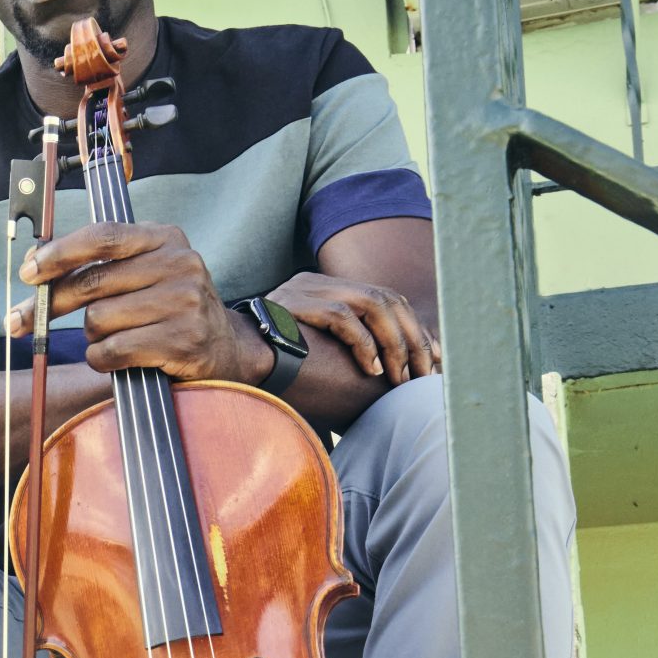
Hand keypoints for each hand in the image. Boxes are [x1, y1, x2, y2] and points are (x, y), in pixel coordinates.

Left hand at [7, 222, 266, 383]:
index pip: (102, 237)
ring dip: (92, 338)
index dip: (58, 254)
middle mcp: (179, 263)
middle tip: (20, 321)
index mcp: (165, 237)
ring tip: (111, 341)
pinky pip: (114, 350)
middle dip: (49, 304)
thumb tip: (33, 263)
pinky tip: (115, 360)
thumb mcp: (144, 274)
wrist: (225, 350)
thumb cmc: (169, 311)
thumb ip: (97, 265)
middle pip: (92, 282)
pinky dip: (103, 360)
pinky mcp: (183, 340)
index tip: (27, 271)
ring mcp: (184, 302)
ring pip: (99, 320)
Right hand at [271, 271, 439, 383]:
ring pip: (373, 305)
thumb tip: (387, 367)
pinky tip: (371, 369)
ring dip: (394, 344)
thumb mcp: (315, 349)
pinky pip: (343, 317)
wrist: (224, 358)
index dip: (414, 328)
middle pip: (387, 299)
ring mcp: (307, 289)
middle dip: (413, 339)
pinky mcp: (296, 302)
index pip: (386, 298)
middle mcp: (320, 282)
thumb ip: (345, 346)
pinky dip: (364, 343)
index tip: (433, 359)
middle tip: (424, 374)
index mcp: (327, 289)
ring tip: (399, 376)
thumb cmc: (268, 365)